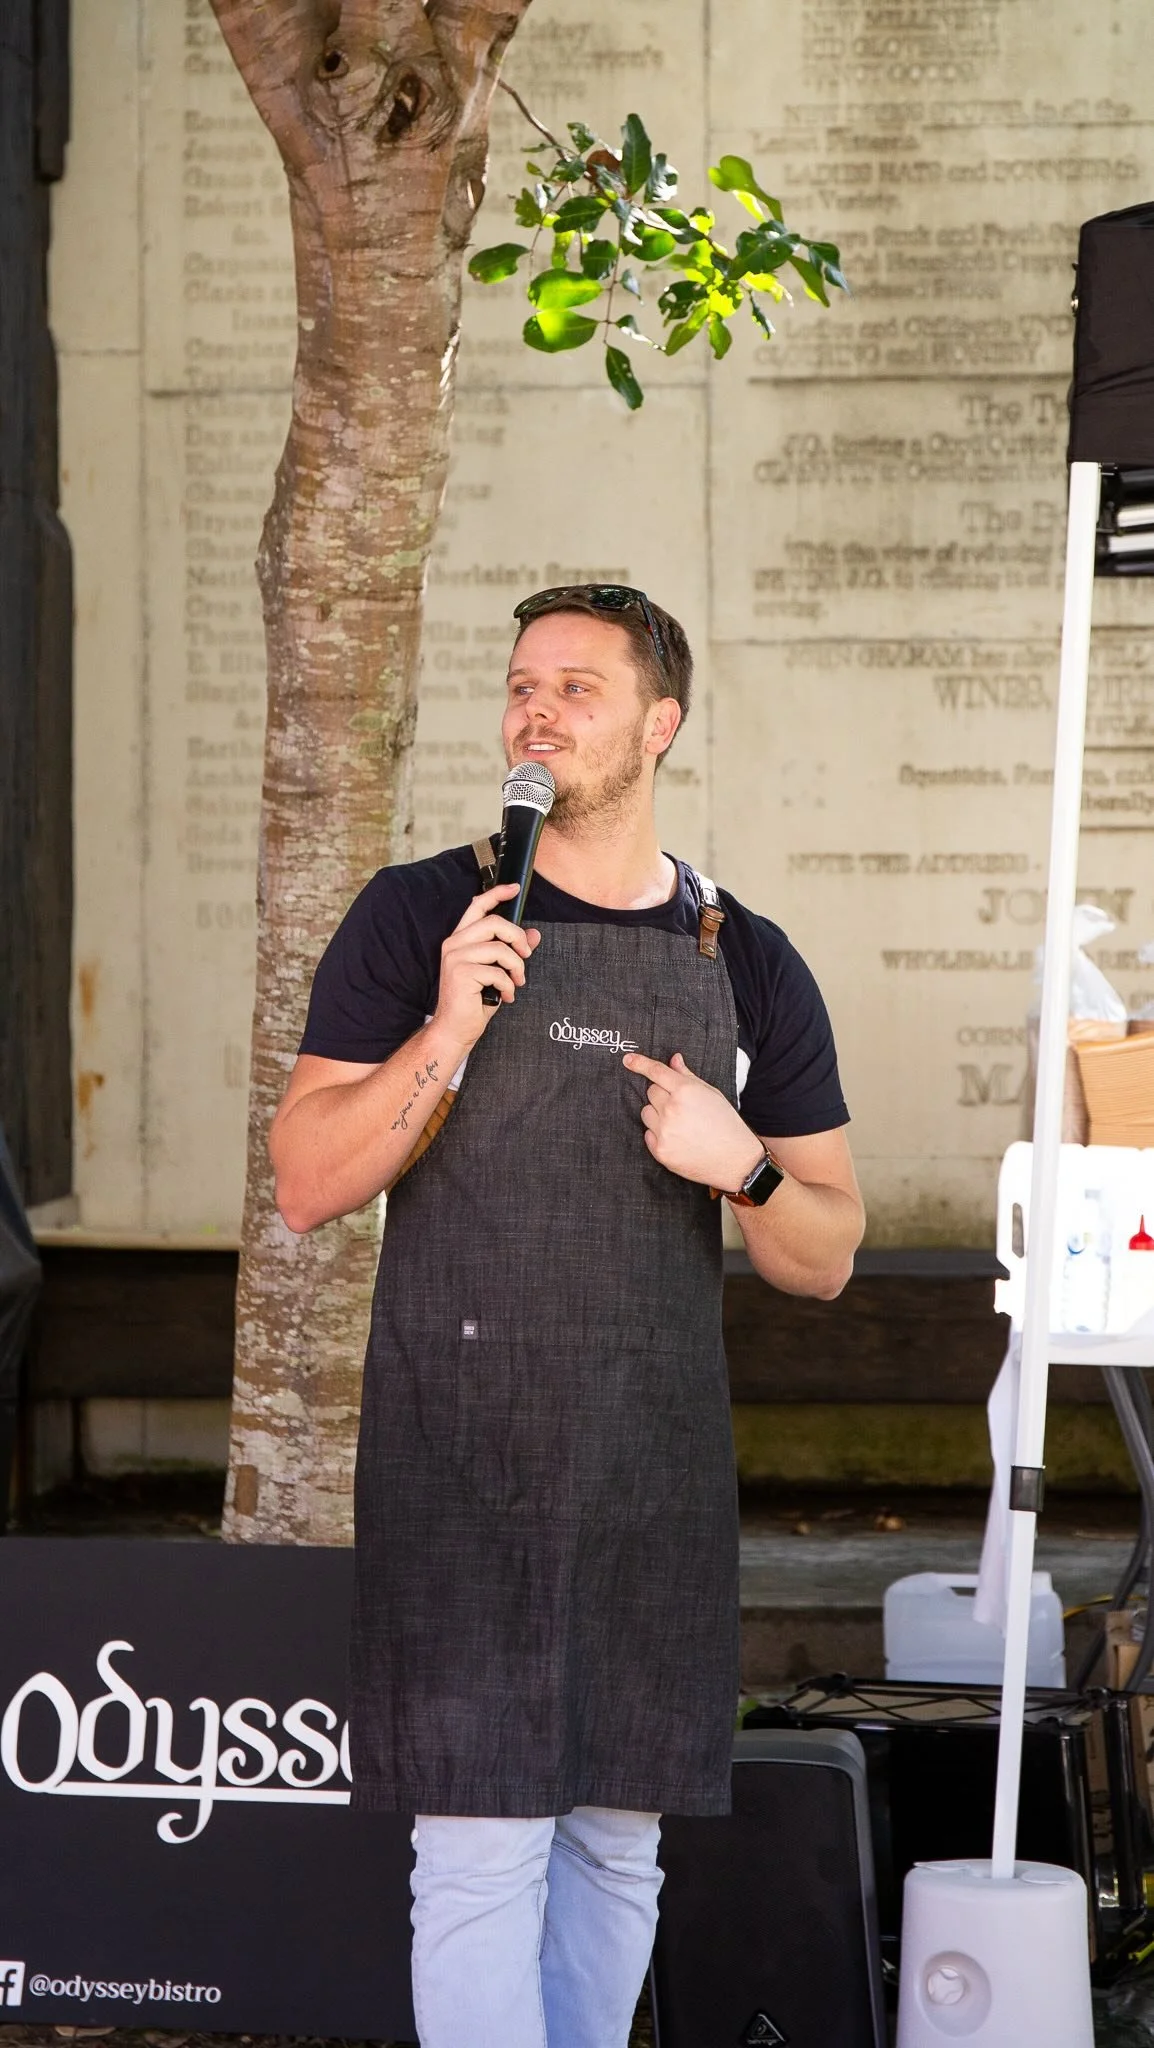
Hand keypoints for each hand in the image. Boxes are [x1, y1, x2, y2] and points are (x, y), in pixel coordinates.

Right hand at [434, 883, 540, 1051]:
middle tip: (526, 956)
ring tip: (516, 982)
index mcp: (460, 939)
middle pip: (494, 923)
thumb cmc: (473, 1001)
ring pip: (500, 949)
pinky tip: (505, 996)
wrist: (455, 1029)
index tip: (515, 888)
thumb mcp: (497, 972)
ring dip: (516, 967)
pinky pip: (497, 972)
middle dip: (518, 938)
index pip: (477, 906)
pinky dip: (508, 986)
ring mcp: (455, 958)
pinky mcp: (461, 973)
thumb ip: (512, 952)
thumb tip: (534, 936)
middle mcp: (454, 944)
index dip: (497, 894)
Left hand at [622, 1050, 764, 1189]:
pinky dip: (658, 1134)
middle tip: (681, 1106)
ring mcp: (664, 1131)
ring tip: (680, 1124)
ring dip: (657, 1115)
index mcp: (686, 1091)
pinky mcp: (660, 1150)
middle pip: (651, 1092)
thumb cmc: (726, 1124)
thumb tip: (674, 1060)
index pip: (656, 1072)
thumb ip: (688, 1076)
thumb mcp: (711, 1093)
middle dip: (662, 1095)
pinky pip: (648, 1134)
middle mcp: (672, 1109)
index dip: (640, 1063)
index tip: (628, 1060)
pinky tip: (678, 1138)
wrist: (734, 1159)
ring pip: (646, 1113)